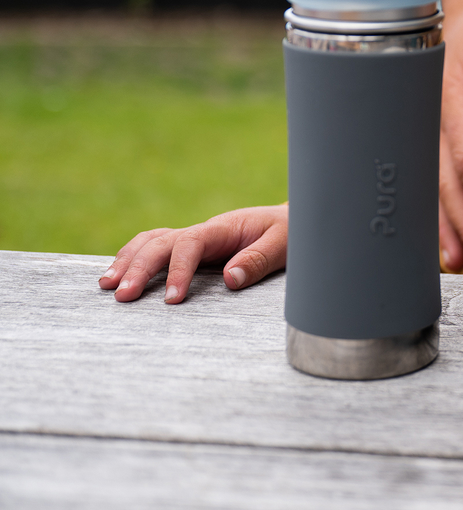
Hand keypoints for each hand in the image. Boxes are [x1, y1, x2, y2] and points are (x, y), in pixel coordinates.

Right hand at [98, 204, 288, 303]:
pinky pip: (159, 248)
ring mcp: (197, 239)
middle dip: (139, 268)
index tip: (173, 300)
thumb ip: (259, 260)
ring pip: (153, 242)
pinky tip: (117, 275)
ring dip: (128, 261)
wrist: (295, 221)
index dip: (178, 270)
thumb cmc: (291, 233)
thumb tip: (229, 279)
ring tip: (106, 286)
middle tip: (122, 296)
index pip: (190, 243)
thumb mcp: (285, 245)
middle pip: (161, 243)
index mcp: (225, 228)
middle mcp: (205, 231)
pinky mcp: (194, 249)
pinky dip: (135, 258)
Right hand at [436, 0, 462, 269]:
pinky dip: (442, 204)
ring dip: (448, 221)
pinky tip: (449, 231)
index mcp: (455, 93)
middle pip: (446, 180)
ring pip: (436, 181)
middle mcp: (437, 112)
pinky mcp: (440, 123)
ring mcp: (434, 120)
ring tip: (461, 259)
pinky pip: (436, 170)